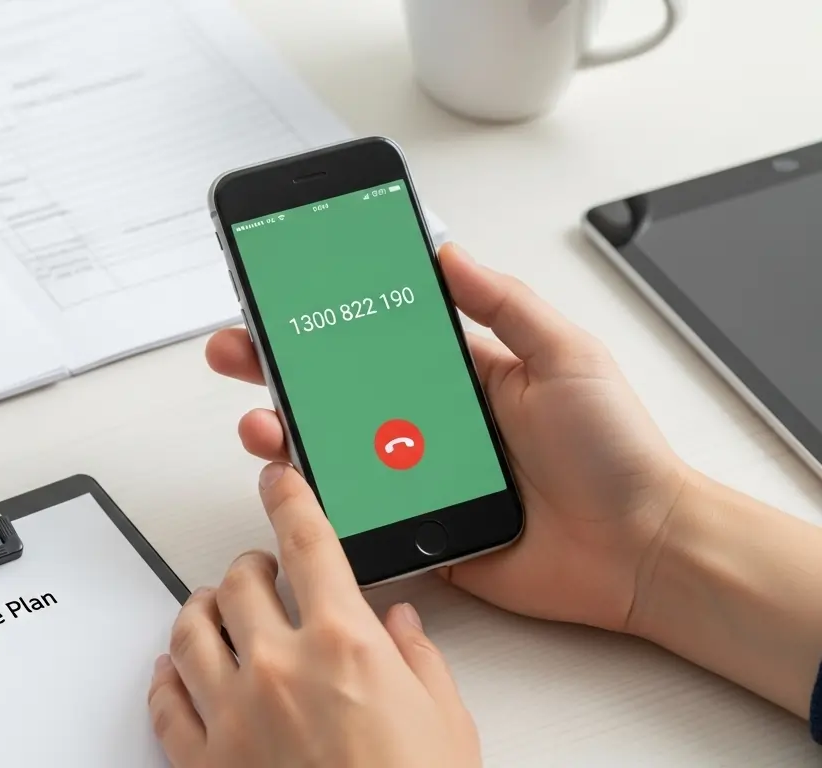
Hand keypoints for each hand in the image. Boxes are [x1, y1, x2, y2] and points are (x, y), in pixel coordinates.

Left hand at [148, 464, 479, 766]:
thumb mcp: (446, 723)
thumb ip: (420, 660)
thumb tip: (402, 625)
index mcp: (343, 644)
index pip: (307, 541)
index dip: (289, 498)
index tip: (278, 480)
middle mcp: (278, 667)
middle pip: (237, 581)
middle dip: (248, 566)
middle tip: (259, 571)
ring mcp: (233, 714)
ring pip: (188, 630)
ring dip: (200, 611)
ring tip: (214, 612)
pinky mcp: (202, 762)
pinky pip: (165, 700)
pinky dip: (166, 677)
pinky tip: (177, 672)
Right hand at [206, 243, 690, 632]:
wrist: (641, 549)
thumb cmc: (617, 453)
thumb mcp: (565, 354)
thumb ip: (503, 303)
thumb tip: (446, 252)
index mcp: (462, 375)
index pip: (377, 338)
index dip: (326, 318)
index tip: (281, 296)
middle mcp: (431, 424)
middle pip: (337, 391)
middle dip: (278, 367)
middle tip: (238, 350)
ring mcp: (419, 478)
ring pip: (333, 451)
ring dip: (285, 431)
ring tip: (262, 421)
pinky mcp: (418, 530)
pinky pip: (354, 515)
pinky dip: (316, 500)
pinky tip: (293, 480)